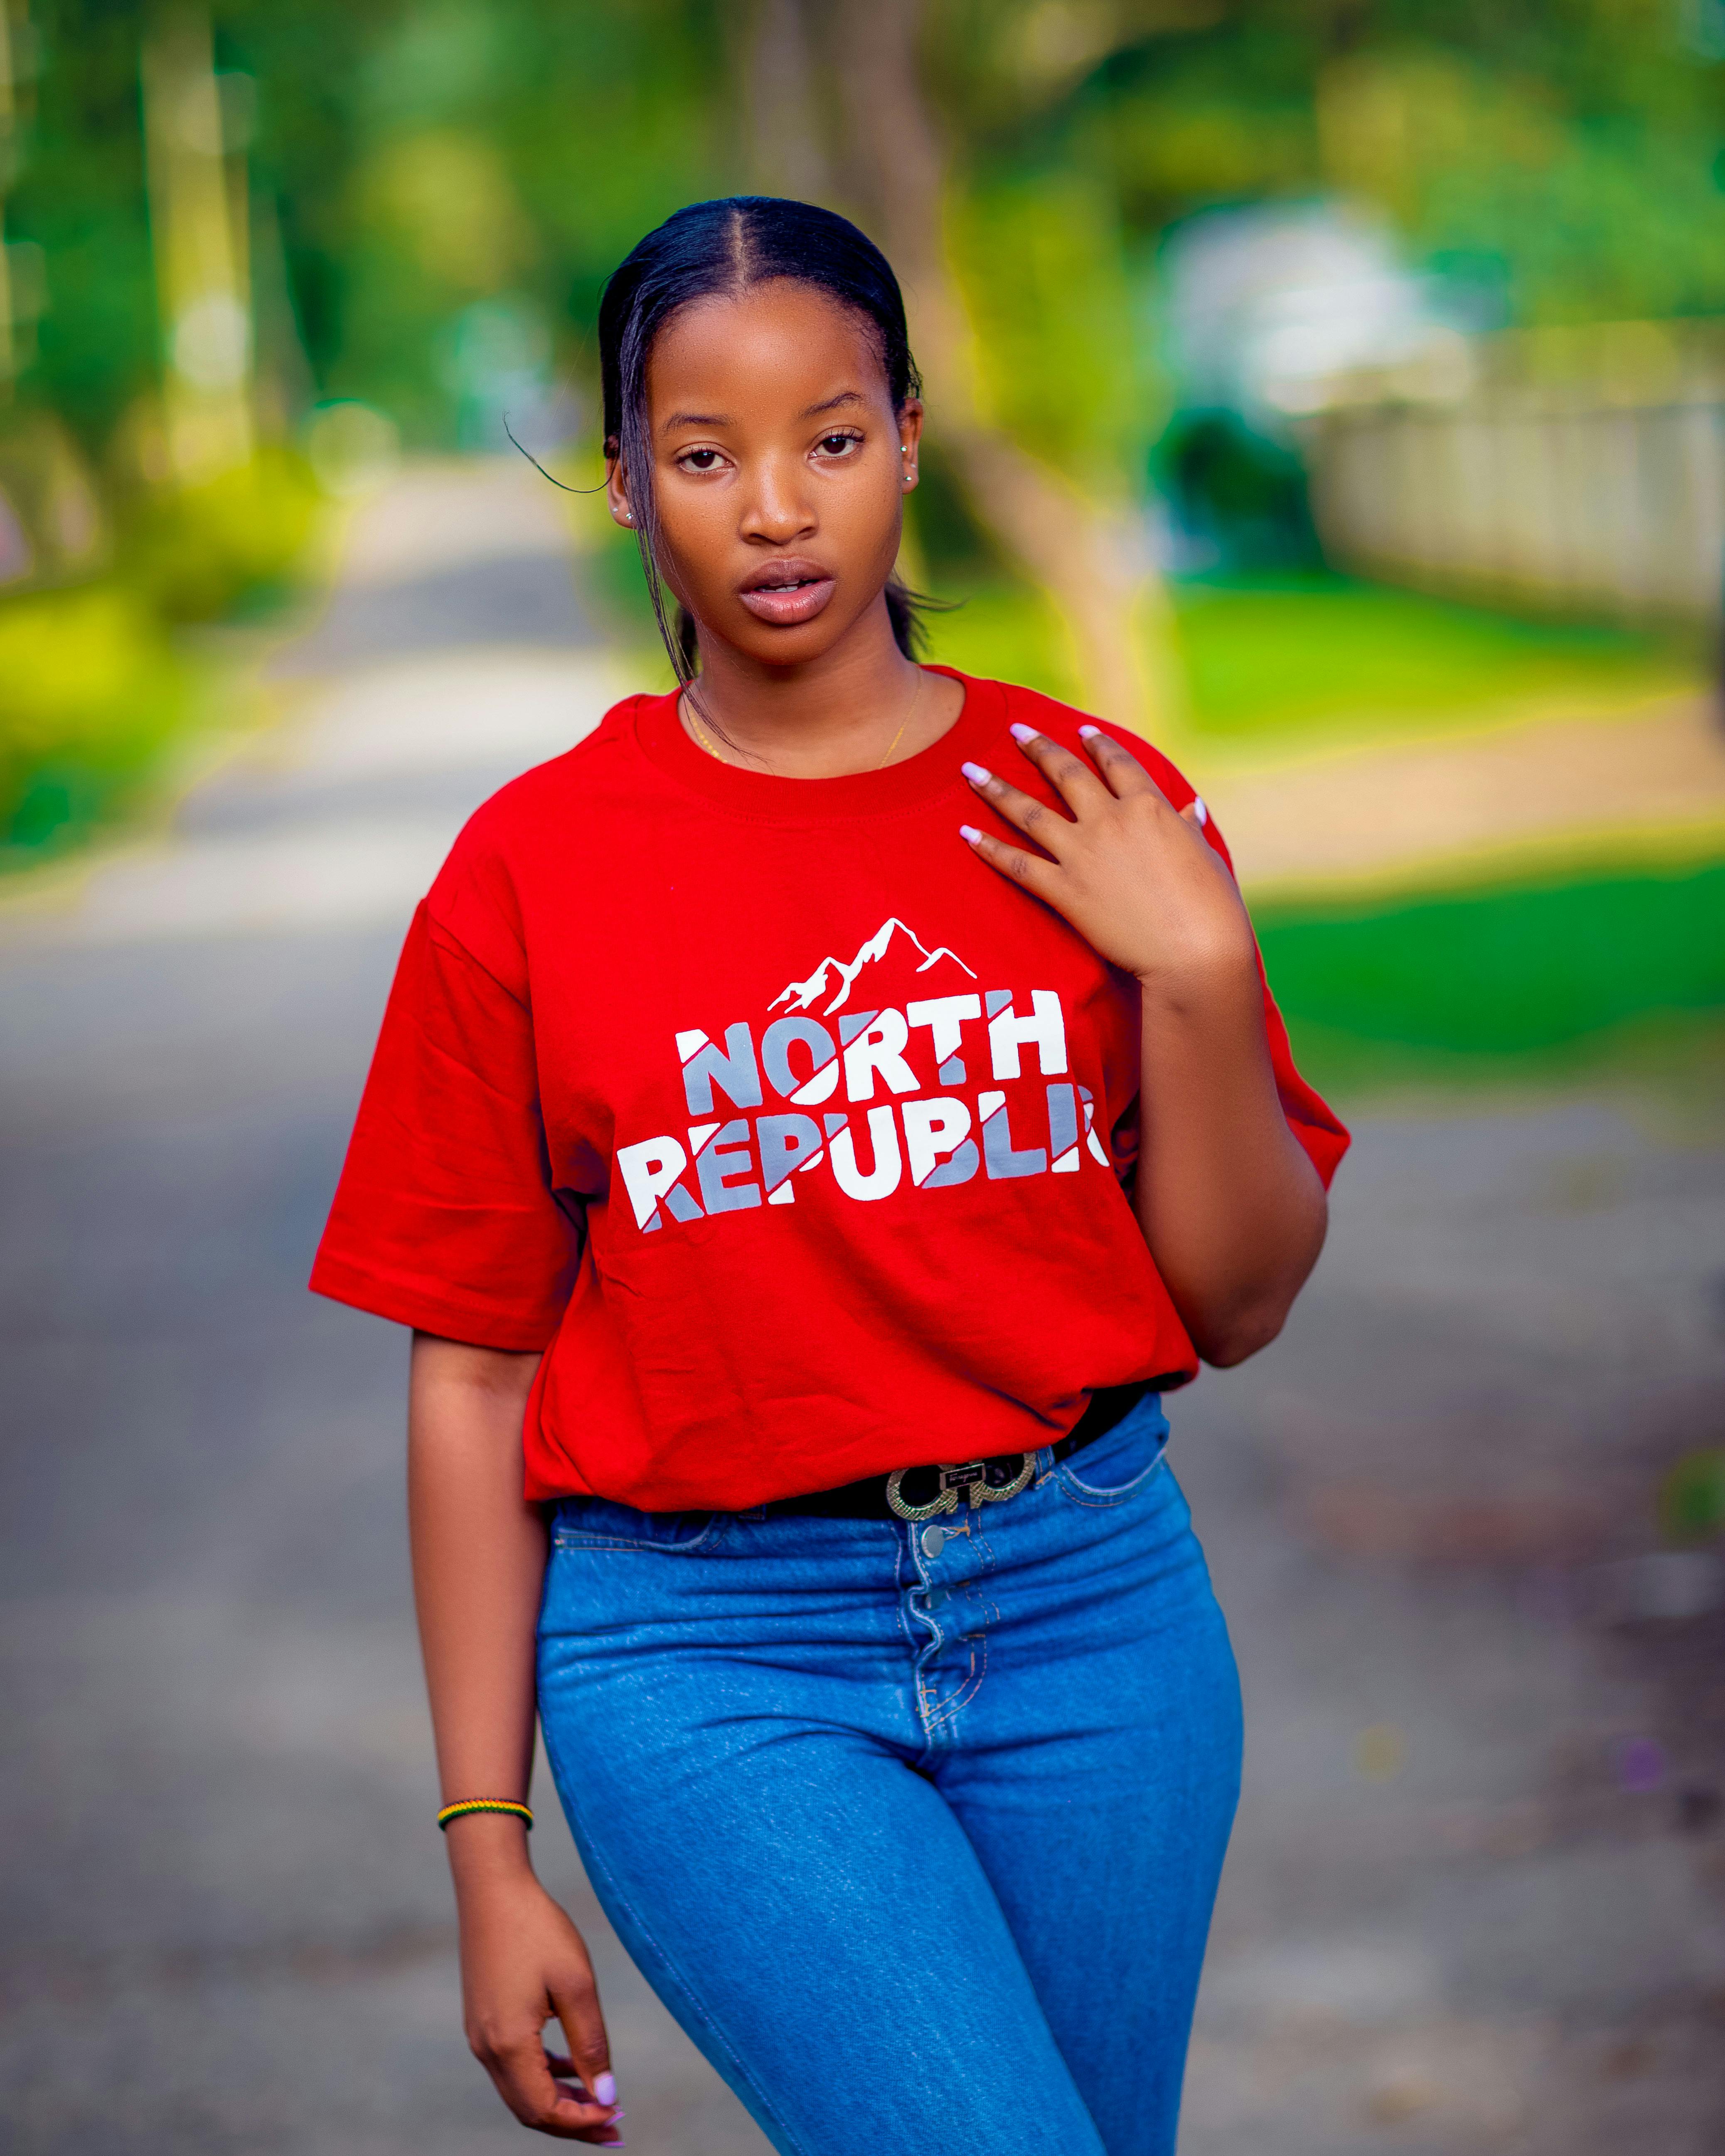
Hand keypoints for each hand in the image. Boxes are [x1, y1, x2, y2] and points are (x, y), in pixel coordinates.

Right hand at [454, 1852, 622, 2142]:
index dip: (582, 2123)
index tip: (619, 2119)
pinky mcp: (482, 2021)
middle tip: (616, 2126)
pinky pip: (513, 2068)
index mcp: (508, 2044)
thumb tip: (607, 2095)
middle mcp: (486, 2049)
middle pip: (530, 2110)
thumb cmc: (538, 1929)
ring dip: (560, 2103)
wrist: (493, 1890)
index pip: (545, 2110)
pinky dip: (544, 2077)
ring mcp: (480, 2036)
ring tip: (601, 2102)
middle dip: (573, 2123)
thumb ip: (591, 2043)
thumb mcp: (576, 1984)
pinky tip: (573, 2068)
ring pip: (521, 2092)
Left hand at [960, 724, 1254, 995]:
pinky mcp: (1065, 890)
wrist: (1195, 951)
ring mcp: (1084, 853)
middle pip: (1065, 774)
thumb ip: (1190, 828)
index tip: (1080, 732)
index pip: (1117, 764)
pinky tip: (964, 833)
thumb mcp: (1207, 857)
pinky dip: (987, 847)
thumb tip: (1191, 808)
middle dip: (1038, 749)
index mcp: (1150, 807)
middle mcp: (1111, 820)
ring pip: (1029, 811)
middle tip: (1016, 730)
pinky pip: (1016, 863)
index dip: (1096, 745)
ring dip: (996, 788)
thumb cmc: (1213, 908)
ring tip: (969, 769)